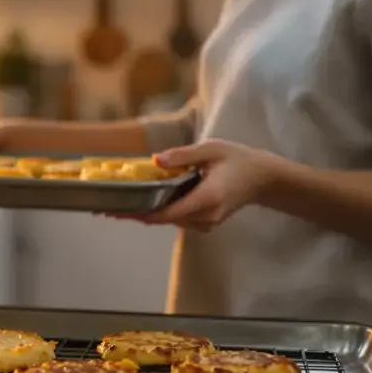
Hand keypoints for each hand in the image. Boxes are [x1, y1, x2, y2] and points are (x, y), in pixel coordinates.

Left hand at [105, 140, 285, 231]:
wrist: (264, 179)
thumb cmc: (239, 160)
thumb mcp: (212, 149)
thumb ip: (183, 155)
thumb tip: (155, 160)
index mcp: (207, 198)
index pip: (167, 213)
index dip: (140, 214)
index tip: (116, 212)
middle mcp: (206, 216)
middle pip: (164, 219)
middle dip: (137, 214)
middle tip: (107, 209)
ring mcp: (207, 222)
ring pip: (170, 220)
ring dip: (147, 213)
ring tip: (120, 206)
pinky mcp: (206, 222)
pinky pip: (179, 219)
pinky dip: (162, 212)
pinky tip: (146, 203)